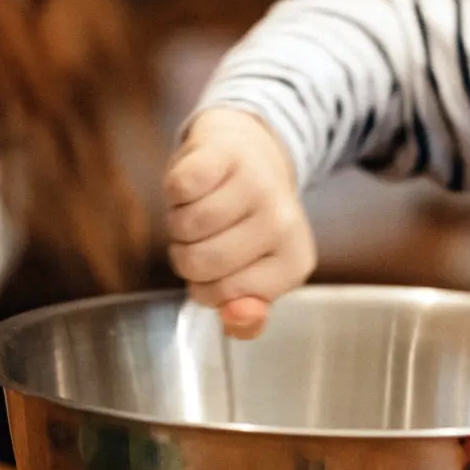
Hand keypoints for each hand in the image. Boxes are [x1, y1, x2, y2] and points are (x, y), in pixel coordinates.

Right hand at [163, 107, 314, 338]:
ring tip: (199, 208)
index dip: (205, 286)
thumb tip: (235, 316)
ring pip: (185, 227)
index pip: (221, 296)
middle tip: (205, 236)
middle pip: (198, 262)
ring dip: (178, 222)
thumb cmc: (245, 224)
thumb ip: (245, 317)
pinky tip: (195, 185)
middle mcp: (283, 223)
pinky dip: (175, 191)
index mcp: (294, 263)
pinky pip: (178, 189)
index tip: (221, 265)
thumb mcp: (253, 277)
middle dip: (186, 254)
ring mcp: (258, 184)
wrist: (249, 153)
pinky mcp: (227, 152)